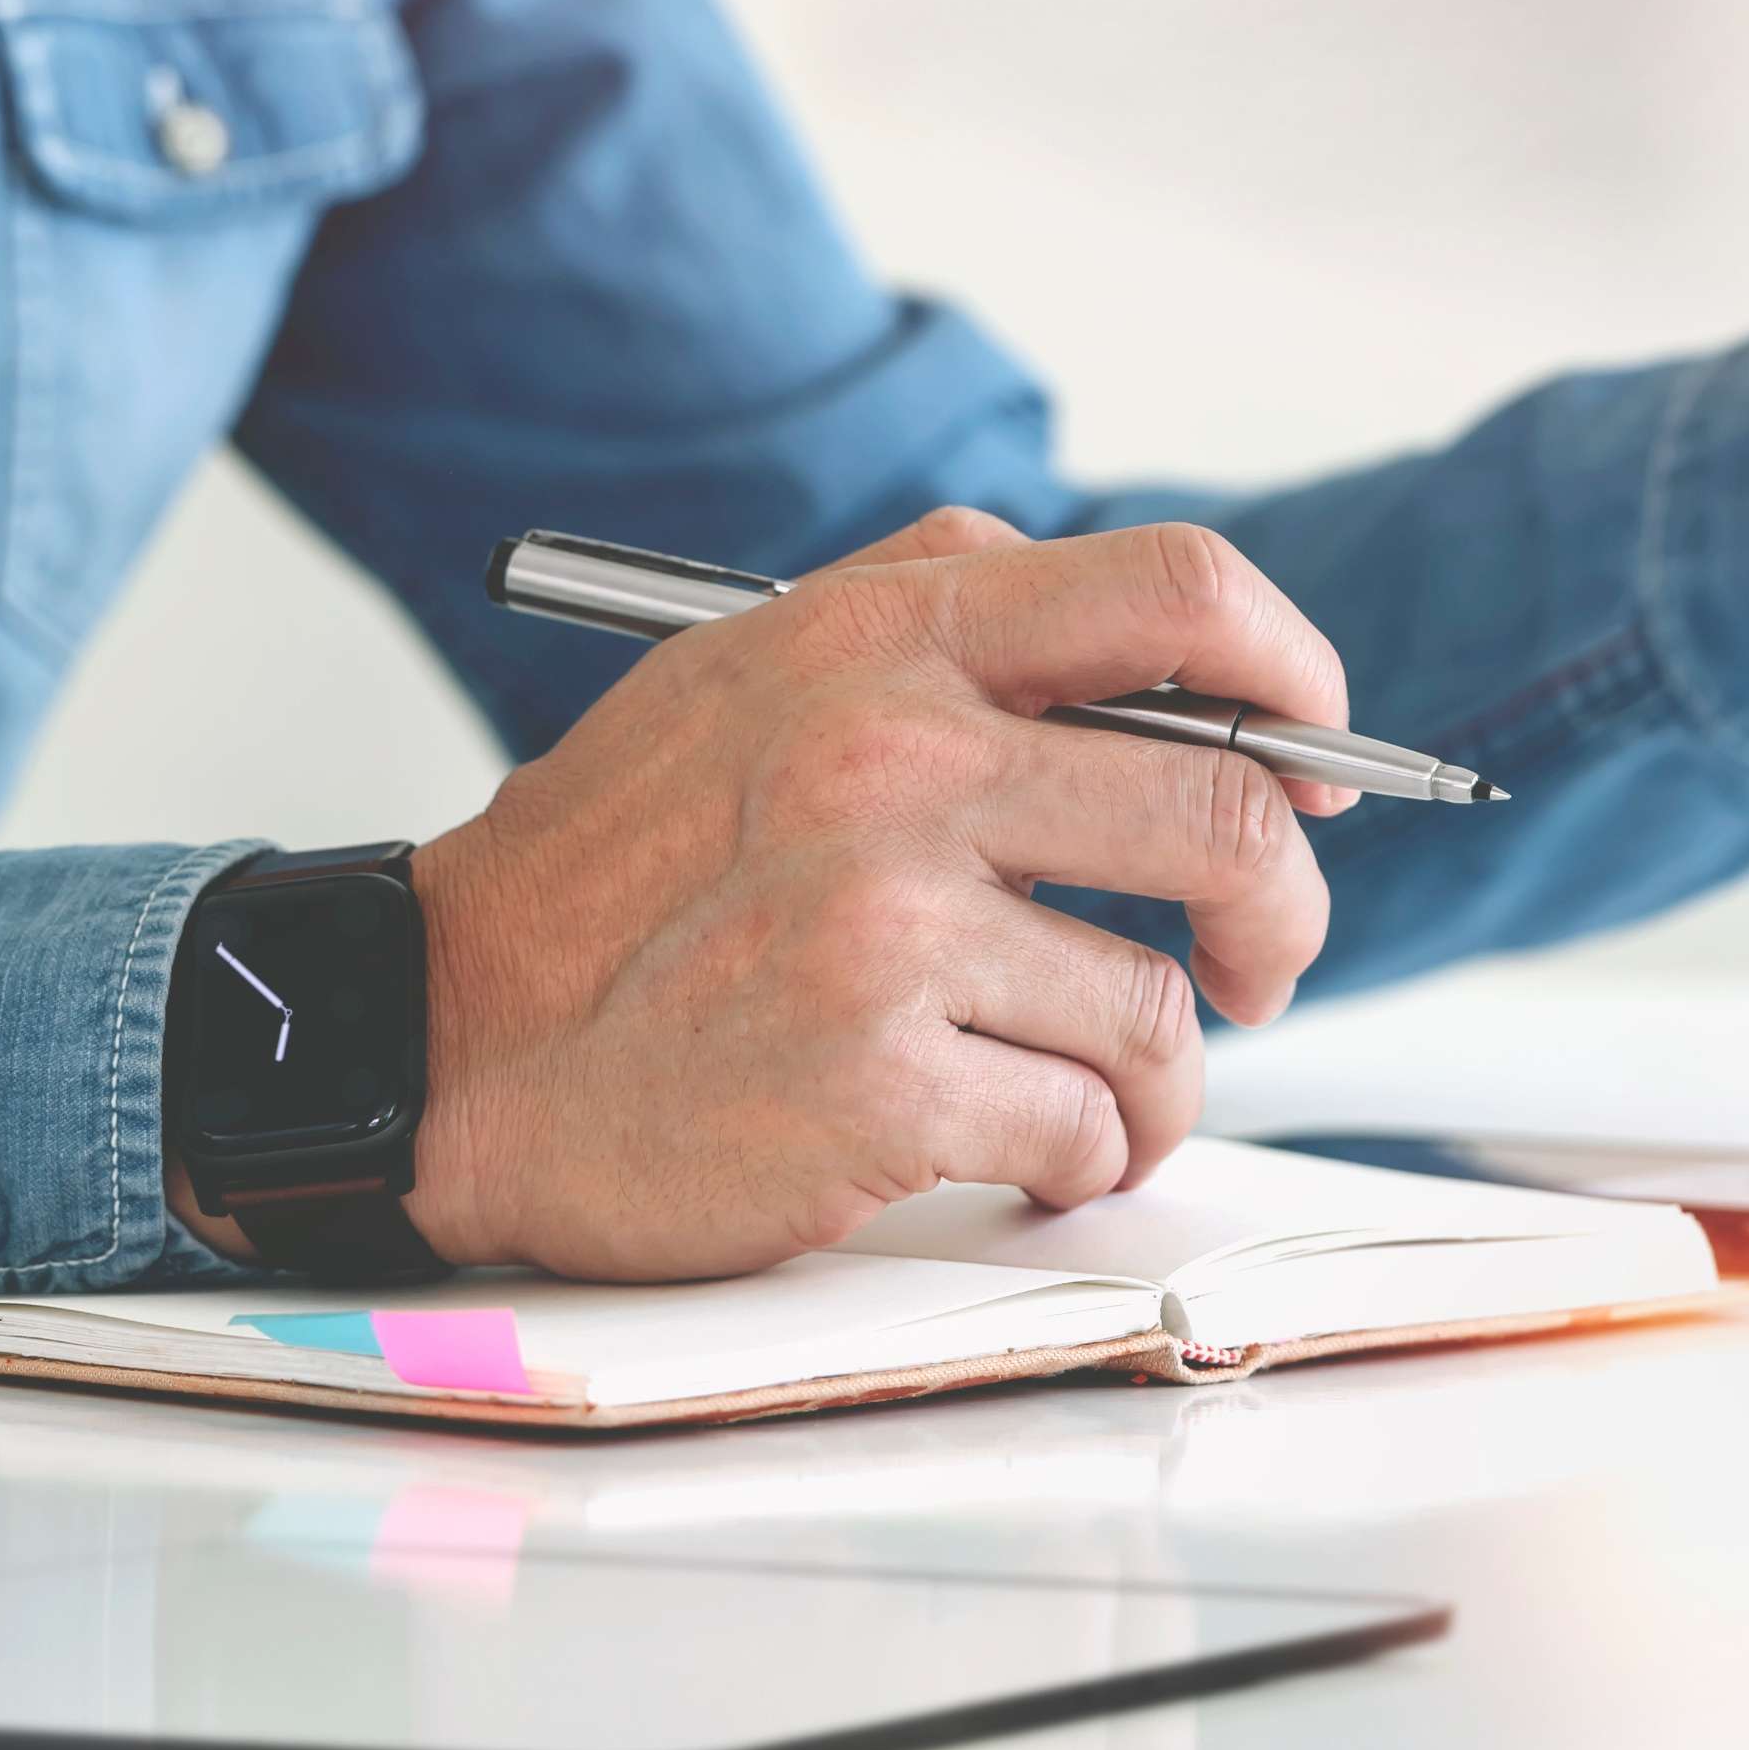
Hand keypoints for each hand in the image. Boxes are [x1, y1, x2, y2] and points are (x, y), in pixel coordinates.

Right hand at [386, 512, 1352, 1280]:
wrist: (433, 1041)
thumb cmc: (617, 876)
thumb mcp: (750, 678)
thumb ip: (946, 629)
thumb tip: (1181, 660)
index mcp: (879, 640)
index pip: (1180, 592)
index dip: (1295, 678)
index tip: (1315, 764)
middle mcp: (891, 759)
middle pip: (1231, 818)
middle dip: (1283, 915)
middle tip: (1258, 969)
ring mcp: (883, 919)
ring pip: (1162, 1005)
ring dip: (1158, 1079)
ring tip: (1091, 1097)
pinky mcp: (876, 1076)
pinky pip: (1085, 1124)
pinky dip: (1077, 1157)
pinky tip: (1011, 1153)